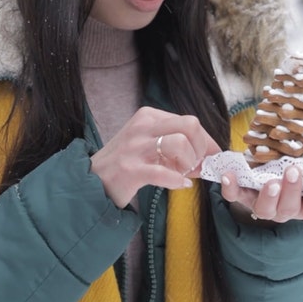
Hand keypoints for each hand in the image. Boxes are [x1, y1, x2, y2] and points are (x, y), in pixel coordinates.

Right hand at [89, 106, 219, 207]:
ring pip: (179, 144)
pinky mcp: (129, 169)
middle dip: (201, 148)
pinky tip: (179, 185)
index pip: (189, 121)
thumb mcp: (149, 146)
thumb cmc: (125, 163)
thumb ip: (176, 147)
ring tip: (183, 174)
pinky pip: (163, 173)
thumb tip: (208, 158)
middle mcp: (141, 126)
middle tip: (197, 165)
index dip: (205, 141)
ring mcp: (134, 147)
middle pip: (190, 126)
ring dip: (189, 163)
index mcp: (148, 116)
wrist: (92, 181)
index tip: (210, 157)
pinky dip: (177, 181)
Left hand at [220, 167, 302, 224]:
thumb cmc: (297, 172)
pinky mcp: (241, 194)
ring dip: (268, 196)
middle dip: (292, 191)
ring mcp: (261, 203)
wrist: (266, 166)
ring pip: (264, 209)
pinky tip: (228, 176)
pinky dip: (229, 188)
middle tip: (294, 171)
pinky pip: (233, 196)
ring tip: (270, 181)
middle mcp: (283, 209)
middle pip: (289, 209)